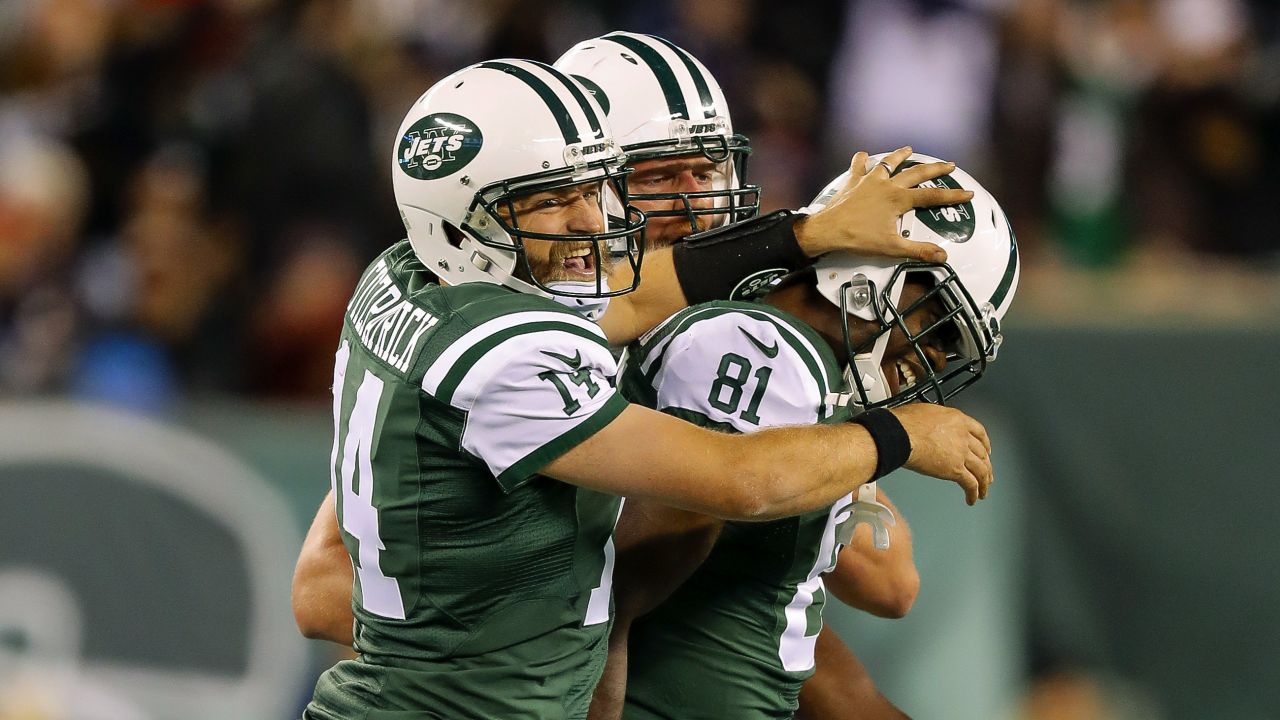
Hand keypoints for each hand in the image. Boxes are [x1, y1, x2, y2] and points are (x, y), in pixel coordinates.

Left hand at [792, 146, 973, 260]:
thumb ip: (918, 250)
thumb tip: (942, 255)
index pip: (932, 196)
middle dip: (935, 168)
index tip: (966, 194)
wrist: (828, 230)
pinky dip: (862, 160)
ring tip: (908, 149)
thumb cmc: (857, 238)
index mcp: (898, 199)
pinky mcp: (853, 182)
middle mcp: (886, 185)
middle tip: (948, 165)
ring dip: (900, 156)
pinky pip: (858, 166)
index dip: (951, 195)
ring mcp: (868, 181)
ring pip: (888, 163)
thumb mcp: (891, 248)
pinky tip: (863, 155)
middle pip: (916, 173)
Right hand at [891, 403, 992, 504]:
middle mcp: (963, 437)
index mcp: (958, 420)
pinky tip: (972, 498)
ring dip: (984, 482)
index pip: (980, 432)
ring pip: (981, 471)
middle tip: (987, 473)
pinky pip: (970, 484)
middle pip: (982, 454)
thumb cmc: (905, 423)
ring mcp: (961, 454)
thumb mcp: (926, 412)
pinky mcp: (955, 470)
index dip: (985, 444)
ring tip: (983, 491)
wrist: (900, 435)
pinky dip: (973, 493)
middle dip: (986, 466)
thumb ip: (937, 420)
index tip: (986, 450)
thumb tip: (932, 425)